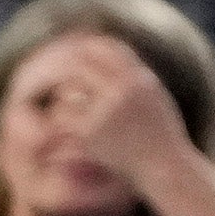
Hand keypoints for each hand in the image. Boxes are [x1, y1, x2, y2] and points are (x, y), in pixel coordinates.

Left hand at [19, 28, 192, 191]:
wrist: (167, 168)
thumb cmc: (162, 135)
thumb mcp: (155, 98)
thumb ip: (134, 78)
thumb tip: (111, 56)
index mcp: (141, 79)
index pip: (109, 49)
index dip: (88, 47)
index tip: (74, 51)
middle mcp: (125, 90)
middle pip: (84, 64)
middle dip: (65, 67)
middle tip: (48, 73)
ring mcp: (107, 110)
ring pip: (70, 89)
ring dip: (63, 96)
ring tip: (63, 104)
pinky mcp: (91, 132)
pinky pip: (64, 117)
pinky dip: (61, 121)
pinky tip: (65, 131)